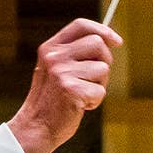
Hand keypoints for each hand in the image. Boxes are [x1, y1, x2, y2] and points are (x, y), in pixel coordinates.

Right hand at [7, 18, 120, 152]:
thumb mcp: (56, 69)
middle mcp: (55, 57)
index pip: (80, 25)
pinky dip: (95, 102)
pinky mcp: (71, 90)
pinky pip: (100, 91)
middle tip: (96, 78)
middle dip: (105, 61)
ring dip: (99, 85)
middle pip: (97, 43)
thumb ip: (75, 54)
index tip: (117, 41)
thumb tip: (109, 41)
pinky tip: (80, 106)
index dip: (102, 30)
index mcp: (50, 48)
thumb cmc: (52, 99)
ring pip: (103, 69)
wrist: (36, 126)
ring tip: (82, 95)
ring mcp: (62, 72)